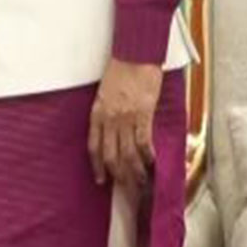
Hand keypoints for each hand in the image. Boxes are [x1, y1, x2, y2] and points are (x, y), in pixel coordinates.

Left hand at [88, 59, 161, 189]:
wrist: (135, 56)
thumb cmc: (119, 71)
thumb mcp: (104, 93)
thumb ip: (105, 113)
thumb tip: (111, 133)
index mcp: (97, 113)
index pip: (94, 147)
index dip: (97, 166)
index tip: (101, 180)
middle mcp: (109, 119)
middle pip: (111, 156)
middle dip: (118, 176)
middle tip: (125, 190)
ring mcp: (126, 119)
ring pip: (128, 154)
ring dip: (135, 172)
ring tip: (140, 184)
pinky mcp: (143, 115)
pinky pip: (144, 142)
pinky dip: (148, 156)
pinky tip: (152, 164)